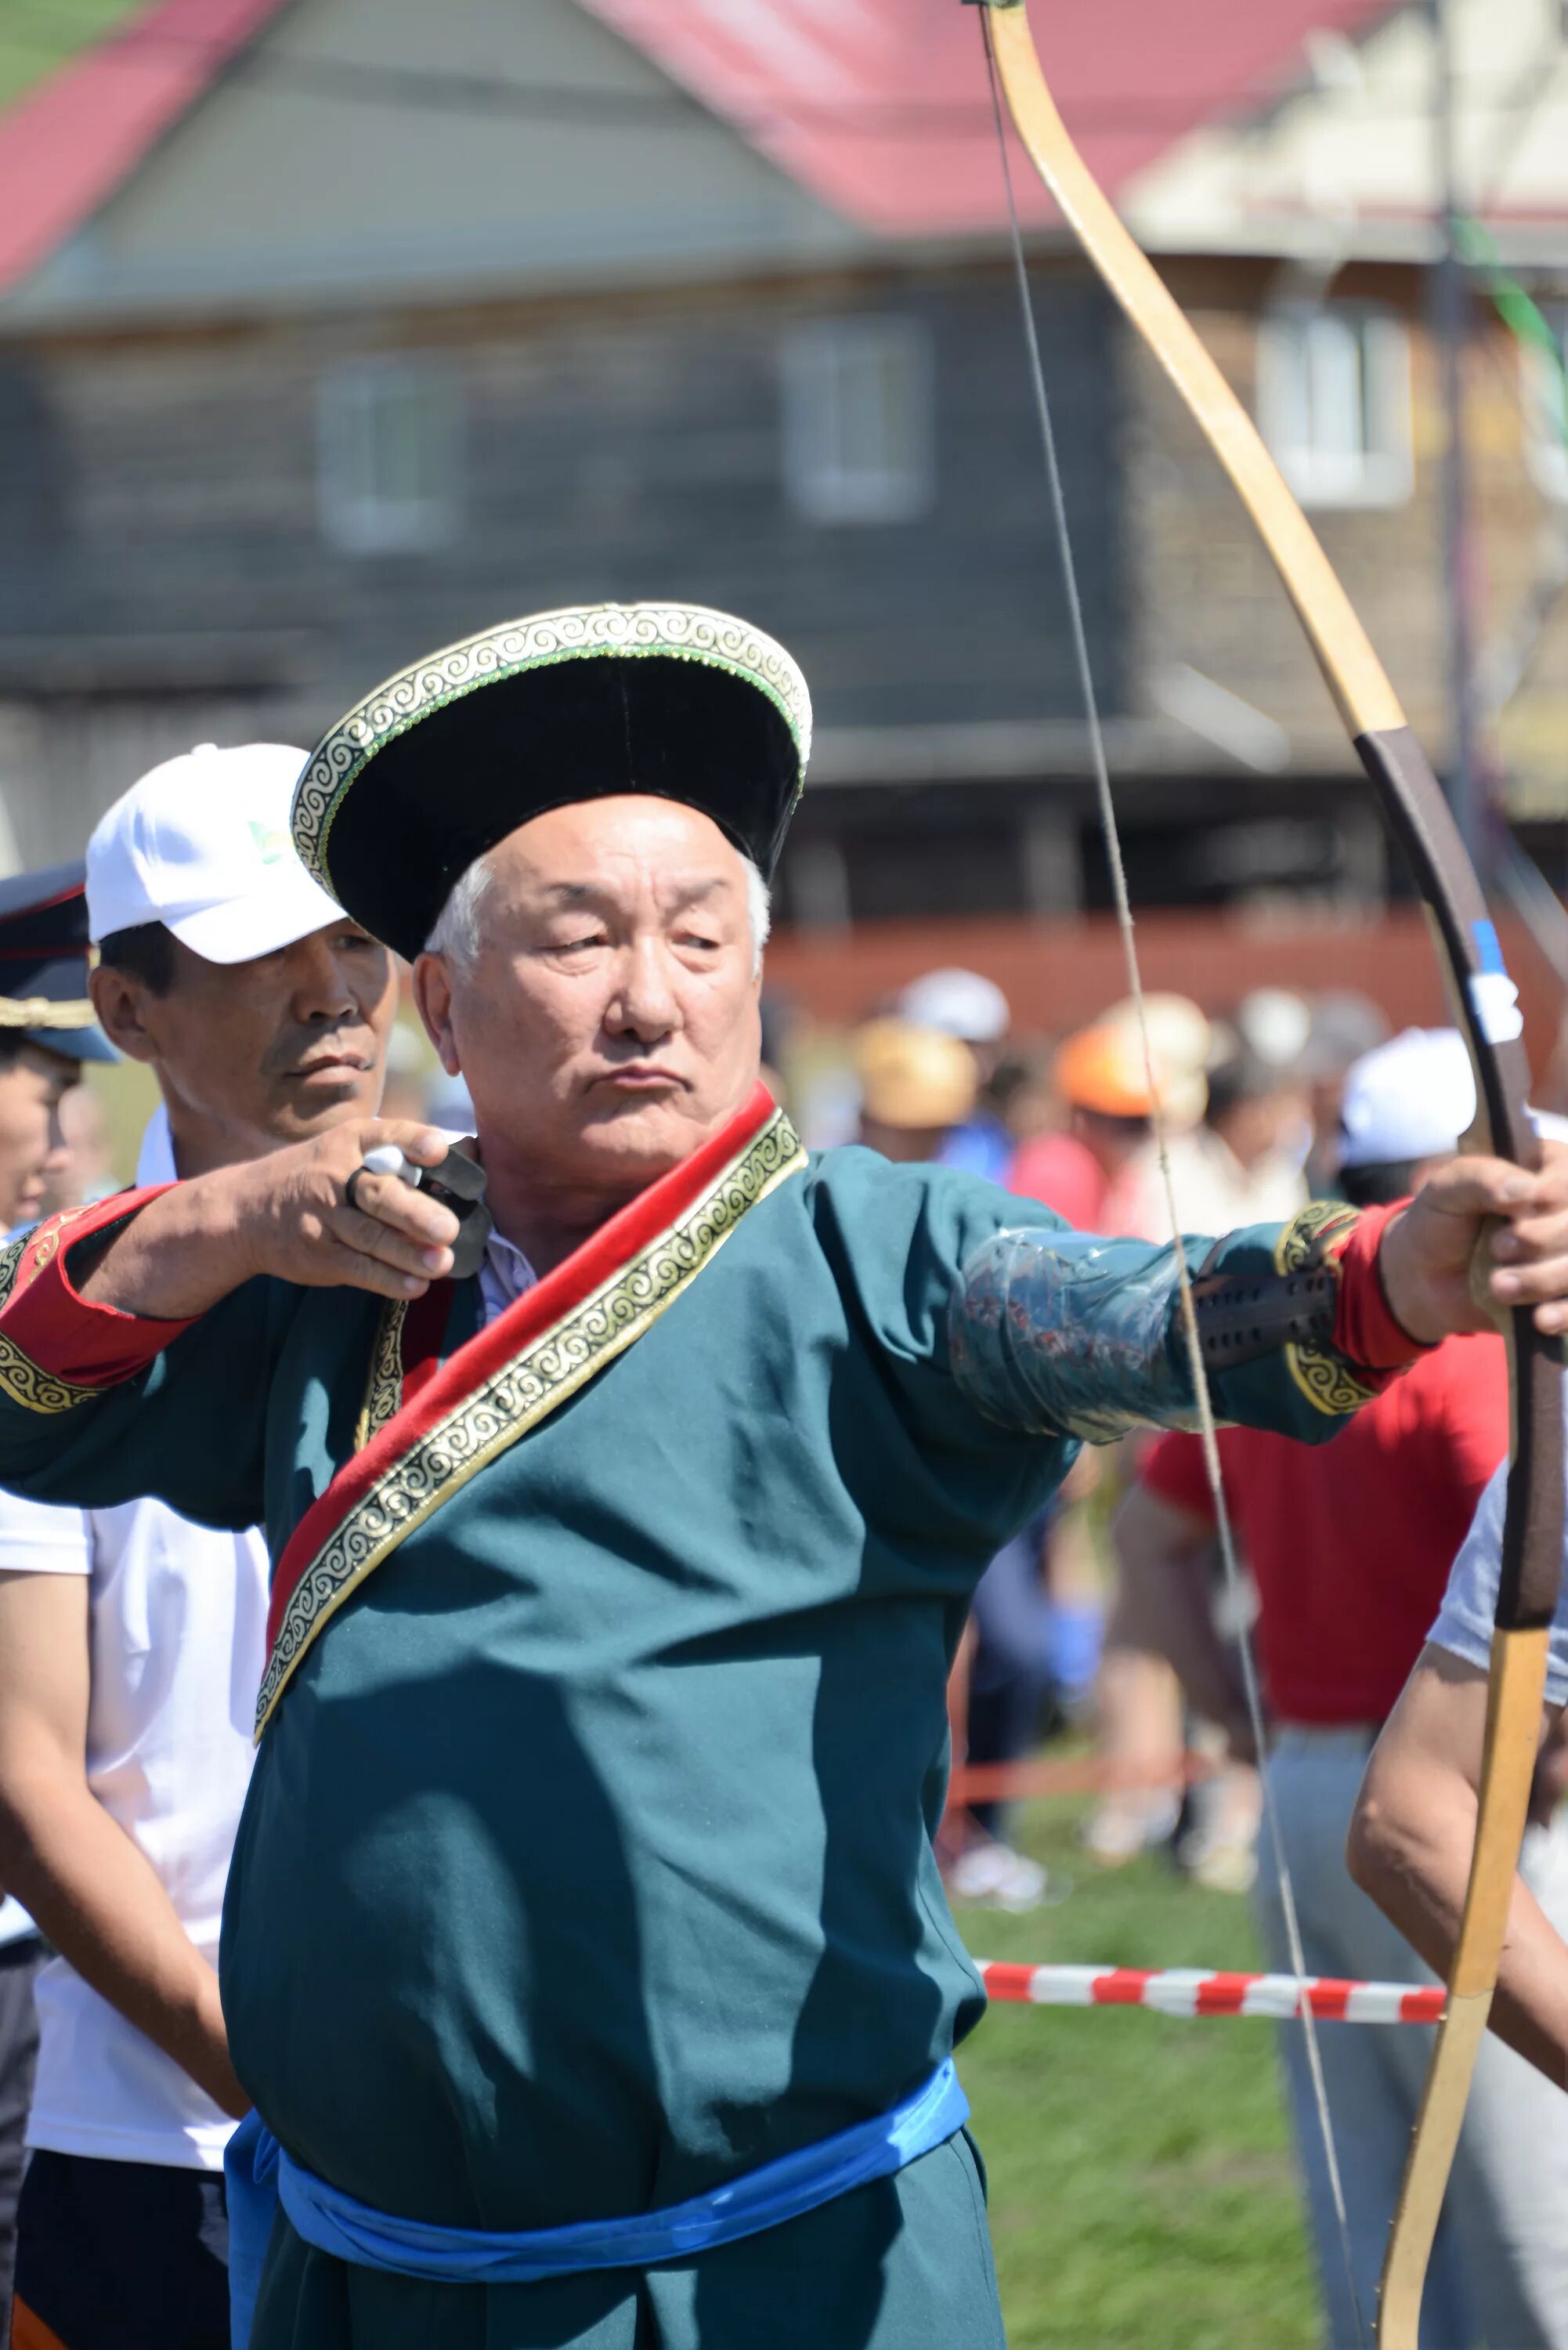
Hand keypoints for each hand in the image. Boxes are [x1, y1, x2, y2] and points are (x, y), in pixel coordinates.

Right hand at [228, 1119, 460, 1300]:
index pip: (384, 1135)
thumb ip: (393, 1155)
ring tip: (442, 1263)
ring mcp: (323, 1219)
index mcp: (348, 1143)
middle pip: (378, 1194)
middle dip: (414, 1212)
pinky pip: (357, 1268)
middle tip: (448, 1228)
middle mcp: (334, 1177)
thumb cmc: (315, 1176)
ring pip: (370, 1237)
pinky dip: (387, 1279)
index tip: (438, 1152)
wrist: (246, 1210)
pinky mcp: (318, 1255)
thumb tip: (464, 1157)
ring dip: (408, 1253)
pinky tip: (414, 1285)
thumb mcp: (343, 1149)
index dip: (411, 1142)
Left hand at [1378, 1143, 1567, 1342]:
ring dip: (1543, 1279)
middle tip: (1498, 1248)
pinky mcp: (1563, 1293)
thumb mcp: (1446, 1188)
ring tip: (1499, 1286)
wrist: (1425, 1277)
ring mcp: (1566, 1255)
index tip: (1516, 1213)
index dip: (1553, 1194)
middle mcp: (1565, 1212)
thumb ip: (1482, 1177)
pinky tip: (1539, 1320)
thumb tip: (1528, 1191)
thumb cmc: (1440, 1221)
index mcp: (1546, 1170)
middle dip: (1542, 1241)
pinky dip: (1564, 1314)